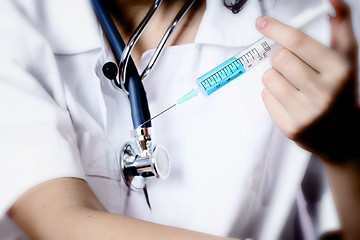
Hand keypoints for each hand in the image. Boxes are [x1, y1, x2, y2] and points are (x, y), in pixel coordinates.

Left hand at [256, 0, 358, 161]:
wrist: (343, 136)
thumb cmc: (340, 89)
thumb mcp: (345, 58)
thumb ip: (339, 27)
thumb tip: (331, 0)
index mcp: (339, 71)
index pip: (298, 42)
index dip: (276, 29)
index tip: (260, 23)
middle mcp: (324, 93)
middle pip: (279, 59)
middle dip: (279, 57)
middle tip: (289, 64)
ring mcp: (307, 114)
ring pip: (268, 78)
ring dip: (274, 76)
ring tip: (291, 85)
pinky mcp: (291, 128)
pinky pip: (265, 98)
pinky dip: (272, 95)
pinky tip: (289, 101)